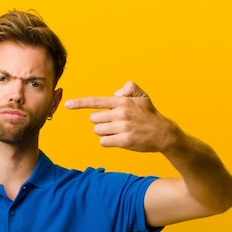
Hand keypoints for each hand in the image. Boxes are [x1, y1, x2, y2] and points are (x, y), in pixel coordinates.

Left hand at [64, 81, 178, 152]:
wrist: (163, 133)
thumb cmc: (149, 115)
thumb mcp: (143, 96)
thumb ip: (128, 88)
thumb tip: (115, 94)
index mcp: (122, 101)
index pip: (97, 101)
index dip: (80, 103)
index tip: (67, 104)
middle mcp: (121, 113)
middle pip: (94, 119)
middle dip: (102, 122)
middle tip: (115, 123)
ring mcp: (122, 127)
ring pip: (98, 131)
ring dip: (105, 132)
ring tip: (118, 131)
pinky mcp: (124, 140)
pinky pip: (104, 142)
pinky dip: (108, 142)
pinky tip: (119, 139)